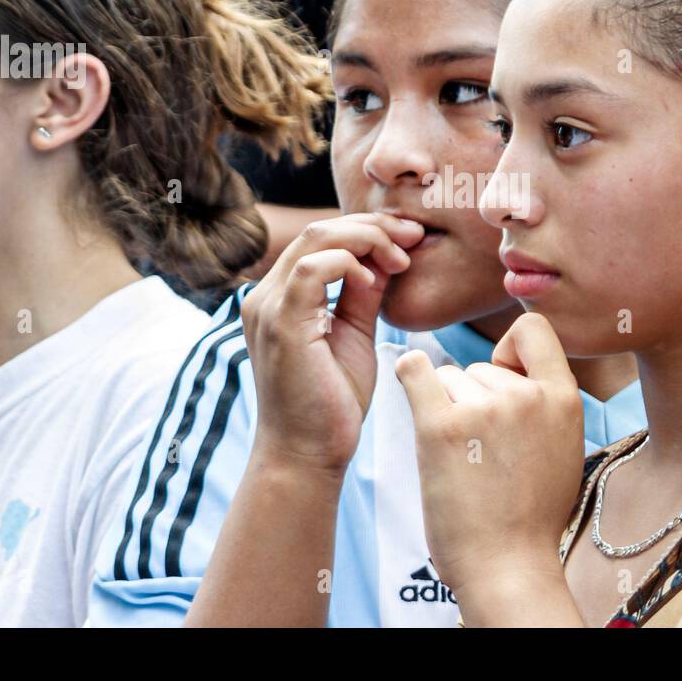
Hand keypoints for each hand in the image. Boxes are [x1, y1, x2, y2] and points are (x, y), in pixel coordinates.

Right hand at [242, 212, 423, 471]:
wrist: (309, 454)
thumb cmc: (331, 401)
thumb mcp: (354, 333)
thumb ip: (364, 293)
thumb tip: (386, 257)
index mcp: (281, 295)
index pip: (322, 238)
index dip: (369, 229)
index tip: (411, 239)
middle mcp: (266, 295)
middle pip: (320, 230)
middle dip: (374, 226)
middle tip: (416, 236)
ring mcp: (268, 307)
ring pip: (317, 239)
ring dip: (368, 240)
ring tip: (402, 258)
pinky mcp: (280, 324)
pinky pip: (313, 269)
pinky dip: (350, 264)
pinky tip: (375, 281)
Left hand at [396, 312, 583, 596]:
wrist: (507, 568)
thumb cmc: (529, 517)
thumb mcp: (564, 447)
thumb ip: (545, 404)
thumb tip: (512, 369)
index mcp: (563, 398)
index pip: (533, 328)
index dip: (511, 347)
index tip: (501, 373)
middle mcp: (526, 396)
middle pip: (479, 366)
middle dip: (474, 398)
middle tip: (482, 453)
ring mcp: (484, 409)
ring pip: (449, 379)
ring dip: (447, 409)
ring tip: (463, 459)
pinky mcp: (441, 426)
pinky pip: (415, 371)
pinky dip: (409, 374)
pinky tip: (410, 379)